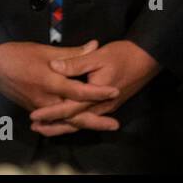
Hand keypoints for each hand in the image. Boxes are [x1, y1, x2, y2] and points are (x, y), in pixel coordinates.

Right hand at [0, 40, 120, 133]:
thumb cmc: (18, 54)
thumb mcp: (46, 50)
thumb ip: (73, 53)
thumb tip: (95, 45)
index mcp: (50, 82)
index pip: (78, 91)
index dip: (97, 92)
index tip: (114, 91)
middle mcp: (45, 100)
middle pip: (73, 114)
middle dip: (95, 121)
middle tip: (114, 125)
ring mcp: (38, 107)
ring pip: (64, 120)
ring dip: (83, 123)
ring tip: (103, 124)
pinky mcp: (34, 109)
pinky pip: (54, 119)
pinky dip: (68, 122)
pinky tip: (80, 123)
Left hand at [27, 40, 160, 135]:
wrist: (148, 59)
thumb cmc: (123, 55)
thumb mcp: (99, 56)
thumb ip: (76, 62)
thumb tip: (54, 66)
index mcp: (94, 95)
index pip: (68, 108)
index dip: (50, 112)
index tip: (34, 115)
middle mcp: (100, 106)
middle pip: (73, 121)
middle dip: (54, 125)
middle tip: (35, 126)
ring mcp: (106, 107)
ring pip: (82, 121)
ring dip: (63, 125)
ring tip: (46, 127)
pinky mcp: (110, 105)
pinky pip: (89, 117)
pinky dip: (76, 120)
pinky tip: (68, 119)